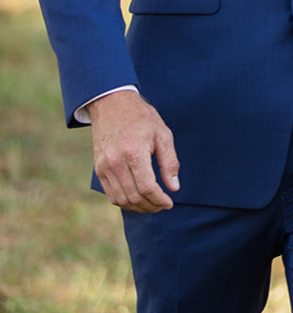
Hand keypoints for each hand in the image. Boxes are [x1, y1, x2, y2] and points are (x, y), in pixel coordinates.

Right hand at [88, 89, 179, 212]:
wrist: (112, 105)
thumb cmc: (142, 118)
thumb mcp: (163, 135)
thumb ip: (169, 162)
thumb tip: (174, 187)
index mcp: (134, 153)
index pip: (147, 188)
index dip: (160, 199)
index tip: (169, 203)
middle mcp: (115, 163)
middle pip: (133, 197)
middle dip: (150, 206)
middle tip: (162, 206)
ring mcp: (104, 167)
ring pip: (120, 199)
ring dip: (137, 207)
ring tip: (151, 205)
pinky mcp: (98, 169)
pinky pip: (110, 193)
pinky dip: (123, 201)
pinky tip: (137, 199)